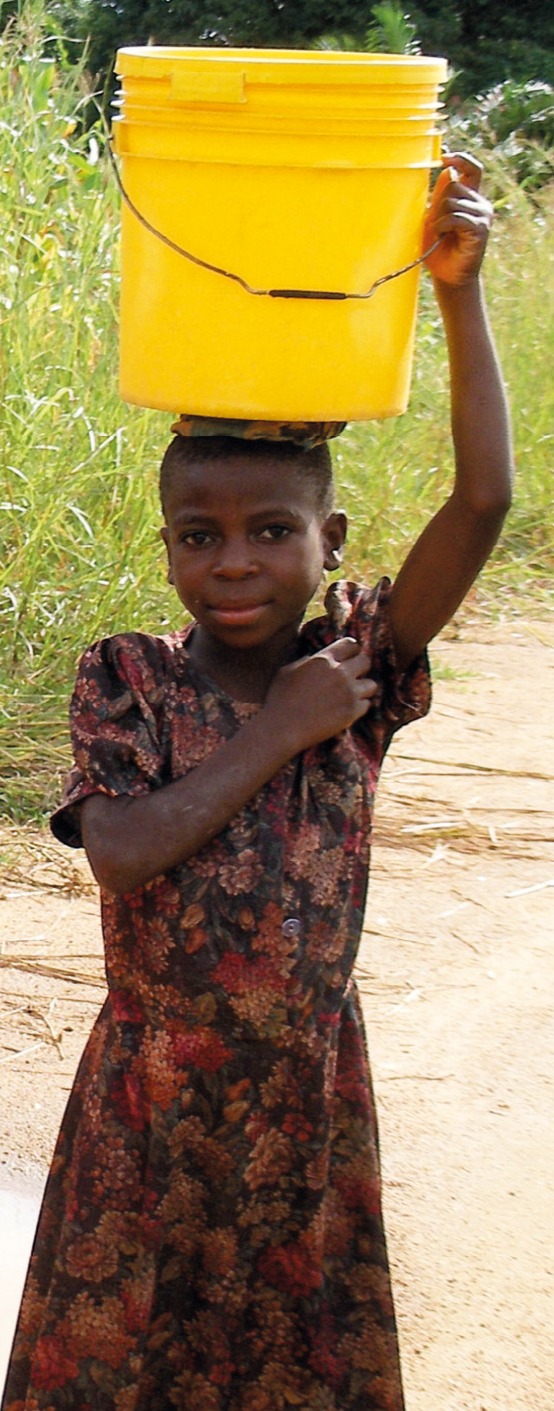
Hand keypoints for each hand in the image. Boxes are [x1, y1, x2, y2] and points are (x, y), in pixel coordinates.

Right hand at [264, 637, 379, 752]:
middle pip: (365, 661)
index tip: (349, 658)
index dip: (351, 651)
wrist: (282, 728)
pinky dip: (359, 707)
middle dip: (360, 668)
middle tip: (352, 676)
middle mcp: (340, 672)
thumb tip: (315, 658)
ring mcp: (348, 693)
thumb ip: (306, 661)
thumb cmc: (280, 699)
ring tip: (351, 695)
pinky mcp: (352, 712)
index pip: (351, 644)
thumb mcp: (288, 670)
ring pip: (371, 684)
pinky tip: (346, 710)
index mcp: (324, 659)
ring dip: (362, 689)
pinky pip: (366, 705)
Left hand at [423, 152, 492, 287]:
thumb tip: (446, 171)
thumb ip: (440, 196)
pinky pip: (456, 217)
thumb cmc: (439, 248)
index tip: (444, 157)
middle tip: (435, 224)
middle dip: (437, 204)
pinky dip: (443, 226)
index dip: (460, 160)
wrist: (448, 276)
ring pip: (451, 201)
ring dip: (438, 218)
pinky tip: (442, 236)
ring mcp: (483, 215)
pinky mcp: (481, 228)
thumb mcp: (434, 217)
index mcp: (470, 197)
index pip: (472, 169)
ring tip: (440, 234)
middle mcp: (480, 203)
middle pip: (452, 185)